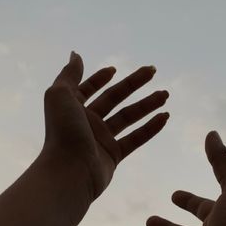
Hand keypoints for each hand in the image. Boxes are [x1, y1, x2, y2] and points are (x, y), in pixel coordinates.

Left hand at [43, 51, 169, 202]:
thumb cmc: (62, 131)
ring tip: (165, 94)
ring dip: (147, 104)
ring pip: (128, 117)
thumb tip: (76, 54)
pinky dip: (150, 128)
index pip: (88, 89)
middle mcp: (87, 122)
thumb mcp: (60, 95)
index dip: (99, 78)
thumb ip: (69, 74)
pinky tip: (164, 117)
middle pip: (114, 98)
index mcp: (73, 107)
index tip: (114, 69)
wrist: (69, 171)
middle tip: (153, 71)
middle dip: (133, 84)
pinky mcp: (113, 155)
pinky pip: (136, 139)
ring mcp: (101, 139)